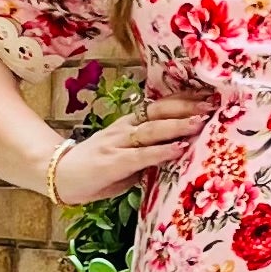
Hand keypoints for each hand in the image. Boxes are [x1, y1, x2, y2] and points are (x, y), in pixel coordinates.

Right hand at [51, 94, 202, 204]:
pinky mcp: (113, 162)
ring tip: (200, 121)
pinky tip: (179, 148)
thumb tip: (177, 154)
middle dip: (187, 107)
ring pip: (152, 130)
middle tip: (213, 103)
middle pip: (159, 112)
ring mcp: (118, 144)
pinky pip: (141, 155)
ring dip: (178, 125)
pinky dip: (162, 151)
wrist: (58, 175)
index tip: (209, 96)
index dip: (184, 100)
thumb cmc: (96, 169)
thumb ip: (150, 154)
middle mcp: (125, 128)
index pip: (160, 106)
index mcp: (129, 124)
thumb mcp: (128, 159)